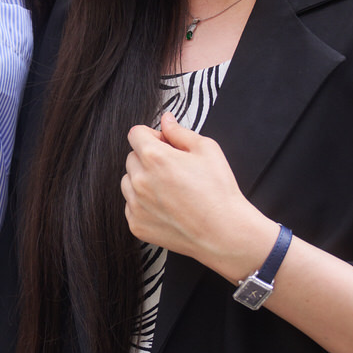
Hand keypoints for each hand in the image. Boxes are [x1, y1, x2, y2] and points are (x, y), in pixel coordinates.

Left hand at [122, 112, 274, 280]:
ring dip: (143, 180)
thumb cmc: (219, 191)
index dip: (151, 135)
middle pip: (132, 157)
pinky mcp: (136, 225)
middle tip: (173, 169)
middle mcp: (140, 180)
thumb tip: (166, 120)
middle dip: (148, 158)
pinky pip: (131, 205)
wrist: (224, 232)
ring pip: (128, 182)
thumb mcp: (207, 149)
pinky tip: (167, 206)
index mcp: (154, 157)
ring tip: (169, 189)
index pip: (135, 134)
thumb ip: (180, 132)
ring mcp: (135, 205)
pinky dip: (143, 204)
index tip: (164, 144)